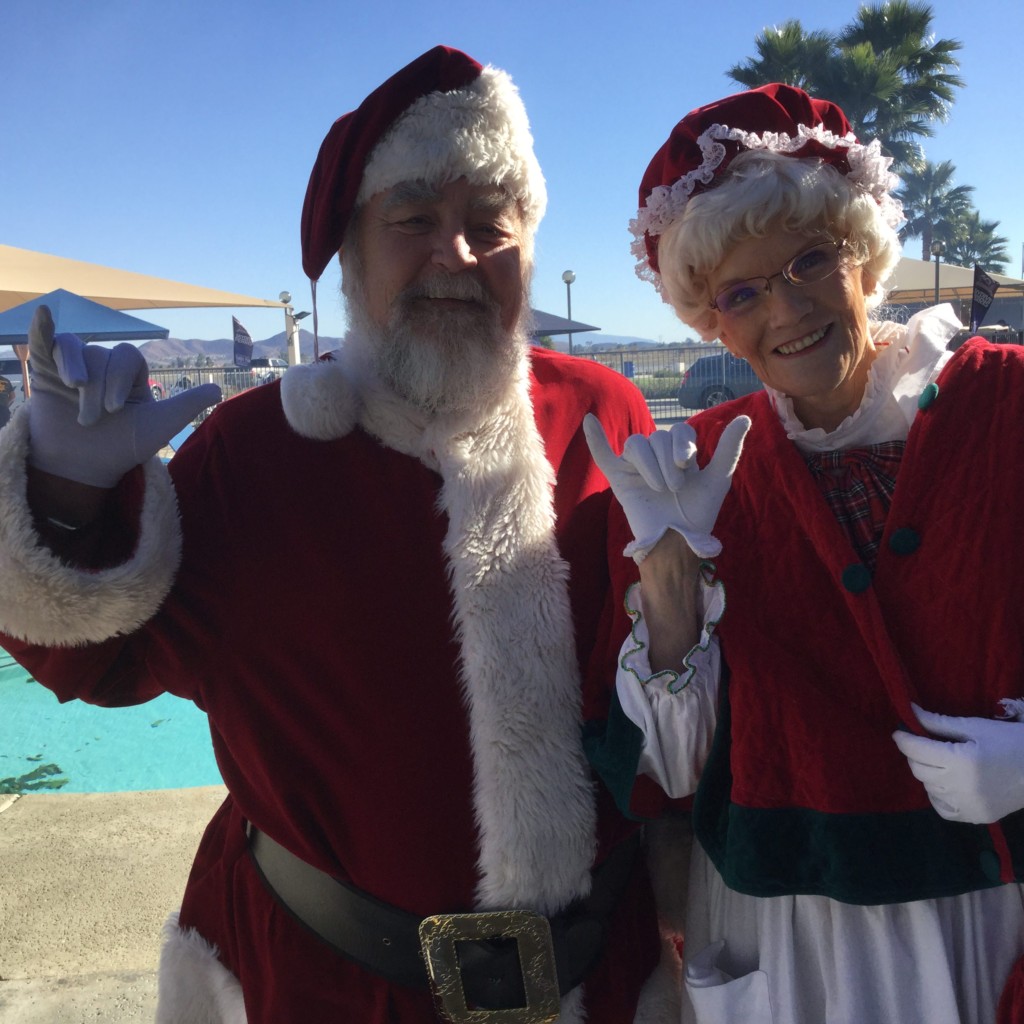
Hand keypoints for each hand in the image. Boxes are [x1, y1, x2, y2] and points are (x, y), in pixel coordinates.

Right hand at [27, 305, 220, 487]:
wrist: (85, 467)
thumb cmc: (123, 446)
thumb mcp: (159, 425)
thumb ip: (187, 405)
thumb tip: (219, 389)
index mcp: (130, 374)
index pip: (127, 355)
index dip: (120, 378)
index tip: (116, 409)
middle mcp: (102, 366)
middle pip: (101, 355)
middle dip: (98, 389)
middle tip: (94, 419)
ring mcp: (74, 367)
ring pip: (75, 349)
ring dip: (76, 371)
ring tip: (73, 394)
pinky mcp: (47, 371)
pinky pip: (47, 342)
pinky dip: (43, 329)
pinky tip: (42, 315)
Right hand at [583, 413, 749, 559]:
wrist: (677, 542)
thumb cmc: (698, 514)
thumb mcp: (718, 479)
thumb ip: (729, 449)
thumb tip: (745, 417)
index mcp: (678, 454)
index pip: (678, 431)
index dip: (682, 445)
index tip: (688, 466)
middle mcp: (657, 457)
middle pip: (657, 438)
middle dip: (667, 462)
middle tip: (675, 488)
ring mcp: (636, 467)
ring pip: (636, 444)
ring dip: (650, 464)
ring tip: (659, 488)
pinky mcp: (619, 479)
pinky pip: (604, 455)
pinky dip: (595, 439)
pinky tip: (589, 421)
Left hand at [892, 704, 1023, 823]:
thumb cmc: (1009, 741)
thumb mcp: (975, 726)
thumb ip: (938, 723)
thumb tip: (910, 712)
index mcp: (962, 761)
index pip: (917, 751)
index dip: (904, 739)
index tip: (899, 732)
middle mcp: (962, 787)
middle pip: (919, 770)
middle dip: (915, 754)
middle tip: (923, 744)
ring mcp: (969, 806)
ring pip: (928, 788)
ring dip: (927, 773)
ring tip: (940, 762)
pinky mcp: (976, 817)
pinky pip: (942, 808)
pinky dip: (937, 795)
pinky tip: (946, 783)